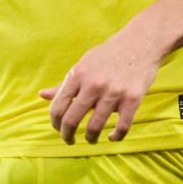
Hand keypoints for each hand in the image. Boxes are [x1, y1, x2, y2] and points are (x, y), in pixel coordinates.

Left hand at [39, 26, 161, 144]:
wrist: (140, 42)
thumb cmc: (108, 55)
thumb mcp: (83, 64)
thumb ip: (64, 84)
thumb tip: (42, 95)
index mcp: (78, 75)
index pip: (57, 107)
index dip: (55, 123)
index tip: (58, 129)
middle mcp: (93, 84)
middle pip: (71, 120)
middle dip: (67, 136)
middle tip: (70, 141)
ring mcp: (114, 92)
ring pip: (95, 127)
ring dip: (90, 138)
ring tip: (91, 139)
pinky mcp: (133, 99)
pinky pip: (122, 127)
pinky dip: (116, 136)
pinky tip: (112, 136)